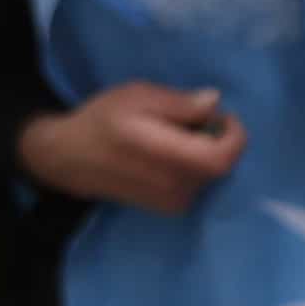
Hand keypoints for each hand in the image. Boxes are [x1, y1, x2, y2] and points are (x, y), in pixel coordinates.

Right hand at [18, 80, 246, 215]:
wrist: (70, 158)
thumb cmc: (103, 120)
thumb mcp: (138, 96)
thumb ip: (179, 103)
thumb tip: (215, 103)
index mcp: (164, 156)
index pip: (221, 159)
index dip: (234, 136)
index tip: (224, 116)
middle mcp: (172, 187)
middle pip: (220, 165)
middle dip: (217, 138)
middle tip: (194, 118)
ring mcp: (171, 203)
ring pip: (211, 175)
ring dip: (206, 152)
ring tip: (177, 134)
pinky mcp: (170, 208)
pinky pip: (200, 184)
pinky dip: (196, 165)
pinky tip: (172, 153)